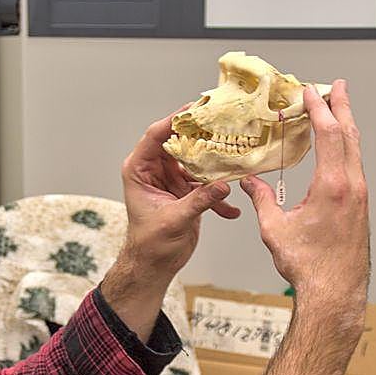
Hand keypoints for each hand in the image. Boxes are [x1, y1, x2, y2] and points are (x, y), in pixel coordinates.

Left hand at [118, 108, 241, 283]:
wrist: (154, 265)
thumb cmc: (150, 245)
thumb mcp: (174, 221)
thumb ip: (199, 201)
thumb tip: (223, 186)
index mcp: (139, 170)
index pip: (156, 136)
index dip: (175, 120)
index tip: (196, 109)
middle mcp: (154, 170)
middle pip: (180, 143)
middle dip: (202, 136)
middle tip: (223, 123)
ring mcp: (170, 179)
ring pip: (196, 161)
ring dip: (215, 164)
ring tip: (236, 159)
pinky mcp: (185, 191)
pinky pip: (205, 184)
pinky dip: (218, 195)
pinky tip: (231, 208)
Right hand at [240, 80, 369, 320]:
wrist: (335, 291)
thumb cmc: (308, 265)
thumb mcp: (275, 229)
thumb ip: (263, 200)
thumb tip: (250, 182)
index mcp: (332, 186)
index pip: (328, 134)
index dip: (318, 109)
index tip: (309, 92)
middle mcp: (352, 186)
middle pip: (349, 134)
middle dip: (341, 106)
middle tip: (336, 86)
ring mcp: (360, 195)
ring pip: (355, 149)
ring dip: (345, 126)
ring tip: (338, 110)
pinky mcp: (360, 205)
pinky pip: (355, 165)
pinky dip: (346, 147)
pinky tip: (339, 148)